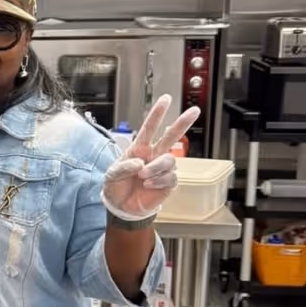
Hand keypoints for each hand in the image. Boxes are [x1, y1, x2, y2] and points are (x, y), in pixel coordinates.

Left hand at [102, 94, 200, 221]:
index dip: (157, 114)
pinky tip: (148, 185)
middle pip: (171, 137)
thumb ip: (123, 167)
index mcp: (139, 149)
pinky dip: (158, 181)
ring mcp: (161, 169)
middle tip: (194, 111)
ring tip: (142, 176)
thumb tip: (139, 163)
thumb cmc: (116, 187)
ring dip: (155, 168)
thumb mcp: (111, 175)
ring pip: (169, 160)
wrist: (121, 207)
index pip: (149, 128)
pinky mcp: (168, 183)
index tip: (165, 99)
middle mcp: (153, 156)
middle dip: (182, 123)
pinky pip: (170, 178)